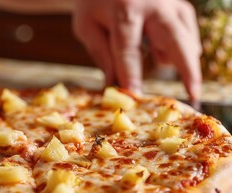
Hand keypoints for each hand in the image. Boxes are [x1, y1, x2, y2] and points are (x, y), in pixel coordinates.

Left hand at [72, 0, 201, 101]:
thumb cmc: (95, 3)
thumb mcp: (87, 26)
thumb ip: (101, 54)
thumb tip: (114, 86)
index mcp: (125, 10)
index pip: (128, 49)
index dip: (131, 75)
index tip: (135, 96)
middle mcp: (155, 5)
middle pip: (176, 41)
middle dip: (186, 69)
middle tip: (192, 94)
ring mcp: (172, 4)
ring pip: (186, 39)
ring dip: (177, 59)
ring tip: (153, 56)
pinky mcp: (181, 7)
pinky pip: (187, 34)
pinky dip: (177, 49)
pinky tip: (156, 46)